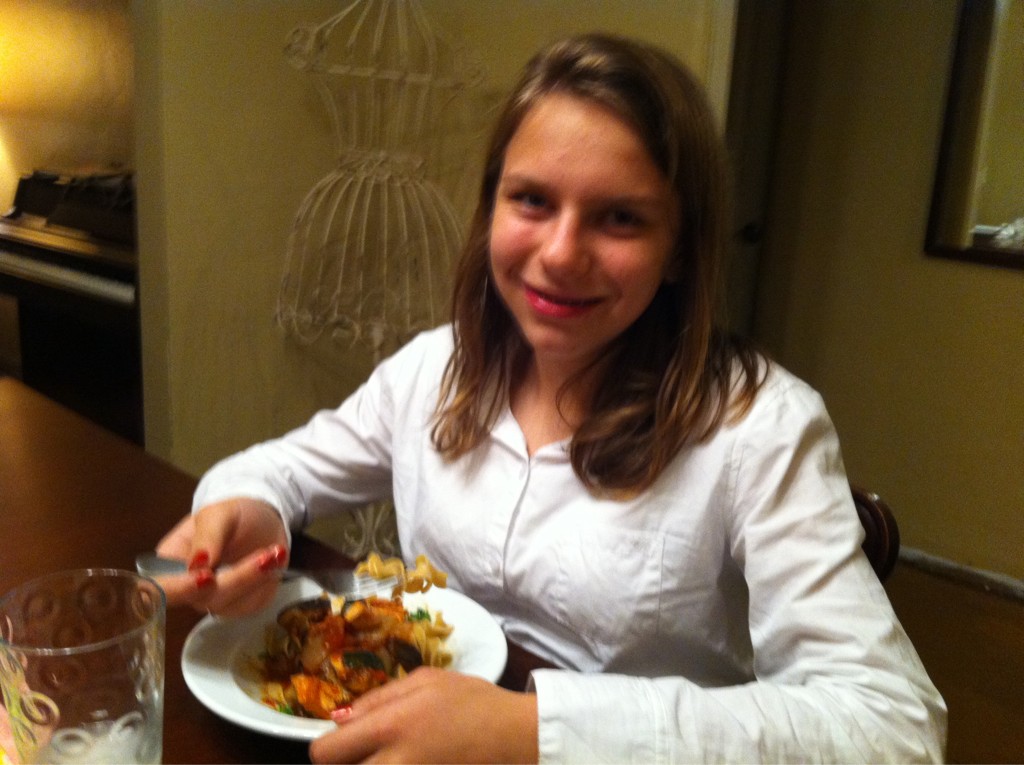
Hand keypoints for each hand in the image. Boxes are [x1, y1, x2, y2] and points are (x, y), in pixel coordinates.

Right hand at [154, 498, 289, 616]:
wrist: (262, 522)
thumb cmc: (234, 514)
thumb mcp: (218, 514)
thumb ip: (207, 537)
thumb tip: (198, 565)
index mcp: (170, 562)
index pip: (161, 587)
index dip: (180, 588)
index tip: (207, 577)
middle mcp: (187, 588)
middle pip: (201, 599)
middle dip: (236, 579)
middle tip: (265, 557)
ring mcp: (213, 601)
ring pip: (229, 605)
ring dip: (256, 579)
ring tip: (275, 552)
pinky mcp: (239, 606)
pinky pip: (250, 605)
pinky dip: (265, 584)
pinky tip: (276, 561)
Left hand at [308, 667, 537, 763]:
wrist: (514, 737)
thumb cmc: (472, 701)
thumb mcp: (426, 680)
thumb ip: (378, 698)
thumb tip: (338, 718)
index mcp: (389, 726)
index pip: (325, 752)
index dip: (325, 746)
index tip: (340, 739)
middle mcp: (393, 763)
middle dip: (344, 763)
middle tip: (362, 751)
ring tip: (386, 754)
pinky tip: (407, 759)